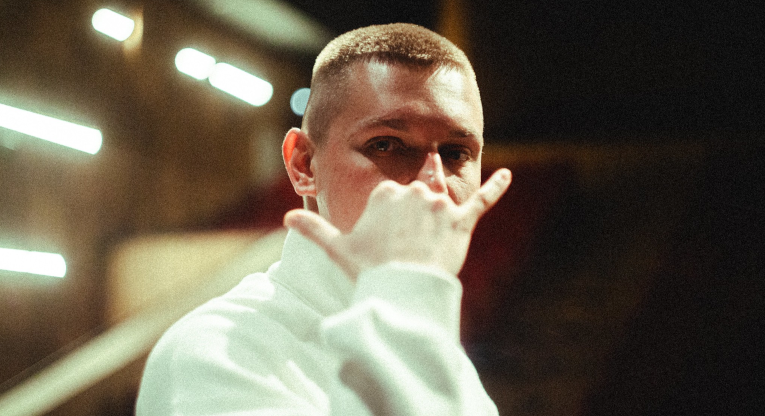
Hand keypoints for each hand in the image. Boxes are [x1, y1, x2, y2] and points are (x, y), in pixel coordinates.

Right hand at [284, 168, 511, 279]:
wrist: (402, 289)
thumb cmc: (369, 268)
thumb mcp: (336, 248)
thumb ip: (312, 228)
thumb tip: (286, 218)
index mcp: (386, 193)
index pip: (390, 197)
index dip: (388, 221)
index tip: (384, 242)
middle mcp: (414, 191)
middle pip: (416, 196)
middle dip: (412, 218)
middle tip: (404, 248)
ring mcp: (439, 205)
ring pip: (442, 201)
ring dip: (438, 217)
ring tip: (430, 238)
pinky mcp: (462, 221)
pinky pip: (482, 200)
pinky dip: (496, 188)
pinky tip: (508, 176)